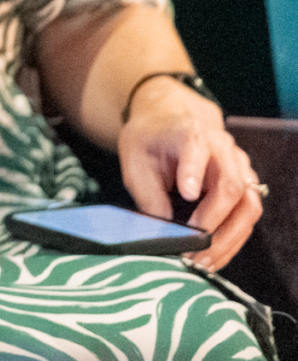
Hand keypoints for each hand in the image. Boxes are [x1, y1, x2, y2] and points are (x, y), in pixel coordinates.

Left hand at [117, 81, 259, 269]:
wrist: (168, 122)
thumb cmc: (150, 141)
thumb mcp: (135, 163)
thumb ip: (149, 197)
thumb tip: (163, 236)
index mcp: (190, 133)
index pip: (196, 149)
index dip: (193, 171)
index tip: (187, 193)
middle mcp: (223, 149)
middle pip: (231, 186)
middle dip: (212, 222)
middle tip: (191, 247)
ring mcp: (240, 167)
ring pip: (248, 207)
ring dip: (227, 239)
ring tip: (202, 260)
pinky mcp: (246, 187)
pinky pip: (247, 218)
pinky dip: (232, 240)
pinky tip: (212, 256)